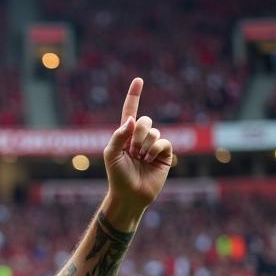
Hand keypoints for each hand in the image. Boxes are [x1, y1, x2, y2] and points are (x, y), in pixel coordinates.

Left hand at [103, 78, 173, 216]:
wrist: (129, 195)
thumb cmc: (117, 177)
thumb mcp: (111, 155)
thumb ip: (118, 135)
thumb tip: (132, 120)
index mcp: (125, 136)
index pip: (130, 111)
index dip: (134, 96)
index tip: (138, 80)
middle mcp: (140, 138)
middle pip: (145, 121)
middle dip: (138, 134)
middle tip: (132, 152)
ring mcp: (153, 146)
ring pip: (154, 132)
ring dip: (145, 145)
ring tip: (139, 159)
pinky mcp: (164, 154)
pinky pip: (164, 142)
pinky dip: (155, 150)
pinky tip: (149, 160)